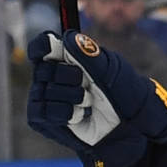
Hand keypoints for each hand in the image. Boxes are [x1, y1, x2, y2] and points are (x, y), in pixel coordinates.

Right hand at [27, 30, 166, 166]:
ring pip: (45, 90)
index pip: (41, 46)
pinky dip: (67, 113)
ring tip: (89, 103)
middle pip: (44, 68)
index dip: (44, 46)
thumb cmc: (120, 95)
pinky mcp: (42, 118)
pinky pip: (45, 111)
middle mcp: (50, 77)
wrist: (126, 127)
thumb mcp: (110, 71)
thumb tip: (66, 38)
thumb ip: (88, 54)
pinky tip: (80, 116)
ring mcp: (44, 97)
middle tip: (88, 84)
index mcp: (64, 59)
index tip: (54, 47)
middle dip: (70, 76)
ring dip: (74, 97)